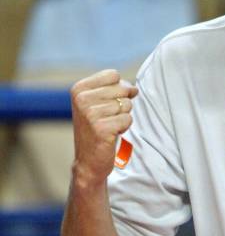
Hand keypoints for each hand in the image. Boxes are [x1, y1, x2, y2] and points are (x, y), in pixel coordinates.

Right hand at [70, 70, 137, 185]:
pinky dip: (124, 127)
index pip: (113, 74)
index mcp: (79, 89)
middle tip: (108, 118)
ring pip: (127, 105)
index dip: (119, 88)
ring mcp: (90, 114)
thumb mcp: (98, 103)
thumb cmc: (97, 128)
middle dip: (122, 104)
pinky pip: (128, 119)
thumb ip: (114, 89)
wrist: (88, 160)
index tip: (107, 103)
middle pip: (122, 89)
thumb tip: (134, 88)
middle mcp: (82, 99)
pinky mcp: (101, 128)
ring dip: (122, 117)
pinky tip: (111, 134)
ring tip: (108, 126)